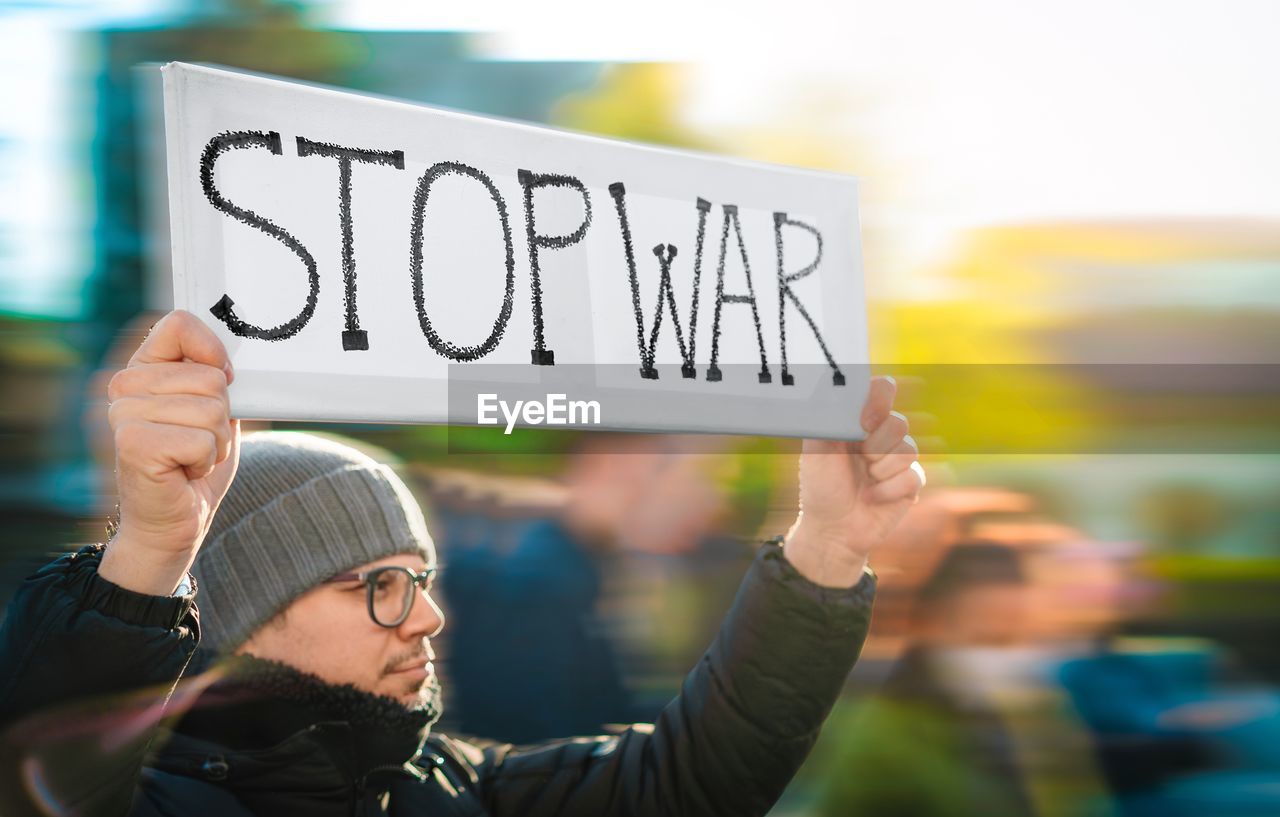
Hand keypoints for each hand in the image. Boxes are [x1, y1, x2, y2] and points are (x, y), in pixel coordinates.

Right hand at [100, 310, 239, 594]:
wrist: (174, 522)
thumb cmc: (195, 463)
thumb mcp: (213, 409)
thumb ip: (215, 374)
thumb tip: (230, 348)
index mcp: (143, 367)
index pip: (179, 323)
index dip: (212, 352)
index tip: (221, 381)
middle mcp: (124, 386)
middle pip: (209, 376)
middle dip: (220, 417)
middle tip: (198, 441)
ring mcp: (123, 414)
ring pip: (211, 409)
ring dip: (215, 442)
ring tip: (191, 457)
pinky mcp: (133, 444)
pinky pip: (201, 439)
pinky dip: (206, 461)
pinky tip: (183, 472)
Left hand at [784, 376, 924, 586]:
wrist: (830, 529)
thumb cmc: (820, 487)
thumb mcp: (815, 450)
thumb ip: (828, 419)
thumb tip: (836, 390)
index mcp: (859, 421)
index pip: (881, 390)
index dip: (880, 399)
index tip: (865, 420)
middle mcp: (881, 436)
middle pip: (899, 422)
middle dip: (876, 445)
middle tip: (859, 459)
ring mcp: (897, 460)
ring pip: (908, 449)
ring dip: (880, 469)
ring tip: (864, 482)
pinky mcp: (910, 484)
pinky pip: (913, 476)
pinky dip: (889, 490)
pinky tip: (873, 498)